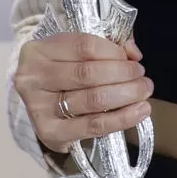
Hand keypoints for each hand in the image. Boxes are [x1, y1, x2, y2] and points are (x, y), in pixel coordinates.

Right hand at [14, 32, 150, 154]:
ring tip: (144, 93)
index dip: (114, 52)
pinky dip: (121, 119)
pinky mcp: (48, 132)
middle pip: (88, 74)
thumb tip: (134, 53)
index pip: (84, 46)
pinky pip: (92, 126)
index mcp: (38, 50)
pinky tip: (139, 112)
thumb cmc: (64, 72)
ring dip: (127, 95)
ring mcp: (38, 107)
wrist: (43, 105)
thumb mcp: (77, 52)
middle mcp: (32, 77)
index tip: (133, 60)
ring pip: (92, 100)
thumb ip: (108, 46)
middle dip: (124, 75)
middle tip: (144, 79)